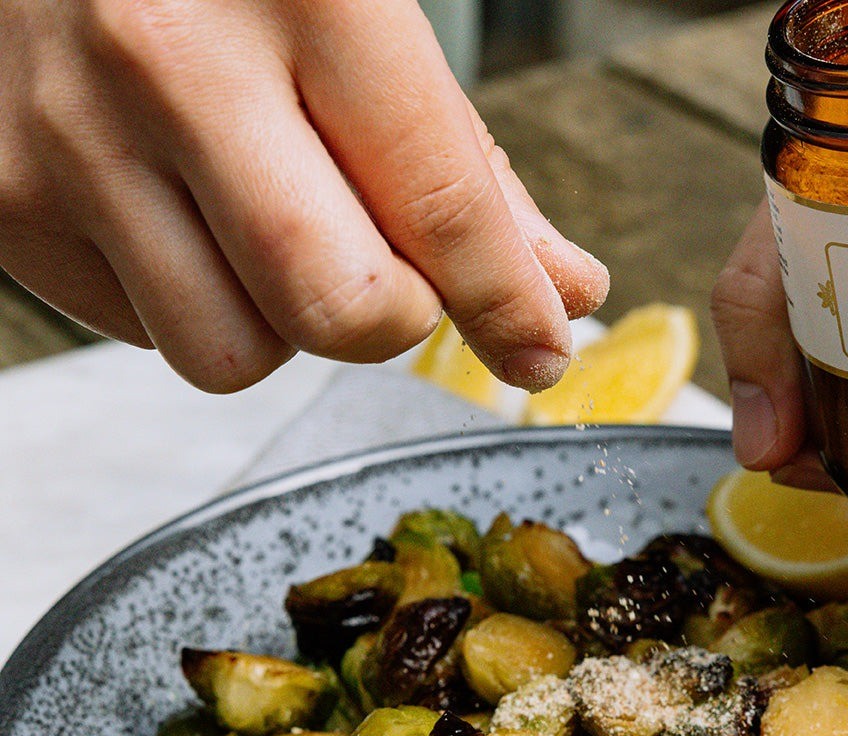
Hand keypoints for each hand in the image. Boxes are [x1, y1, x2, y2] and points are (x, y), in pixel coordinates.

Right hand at [0, 0, 607, 392]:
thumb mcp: (368, 18)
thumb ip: (465, 166)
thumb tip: (558, 291)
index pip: (438, 208)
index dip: (506, 305)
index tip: (538, 349)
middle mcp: (168, 60)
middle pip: (339, 313)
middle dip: (392, 317)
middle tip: (390, 269)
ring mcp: (71, 138)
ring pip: (233, 357)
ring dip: (282, 321)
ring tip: (266, 224)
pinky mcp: (8, 201)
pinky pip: (150, 335)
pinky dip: (199, 300)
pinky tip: (186, 214)